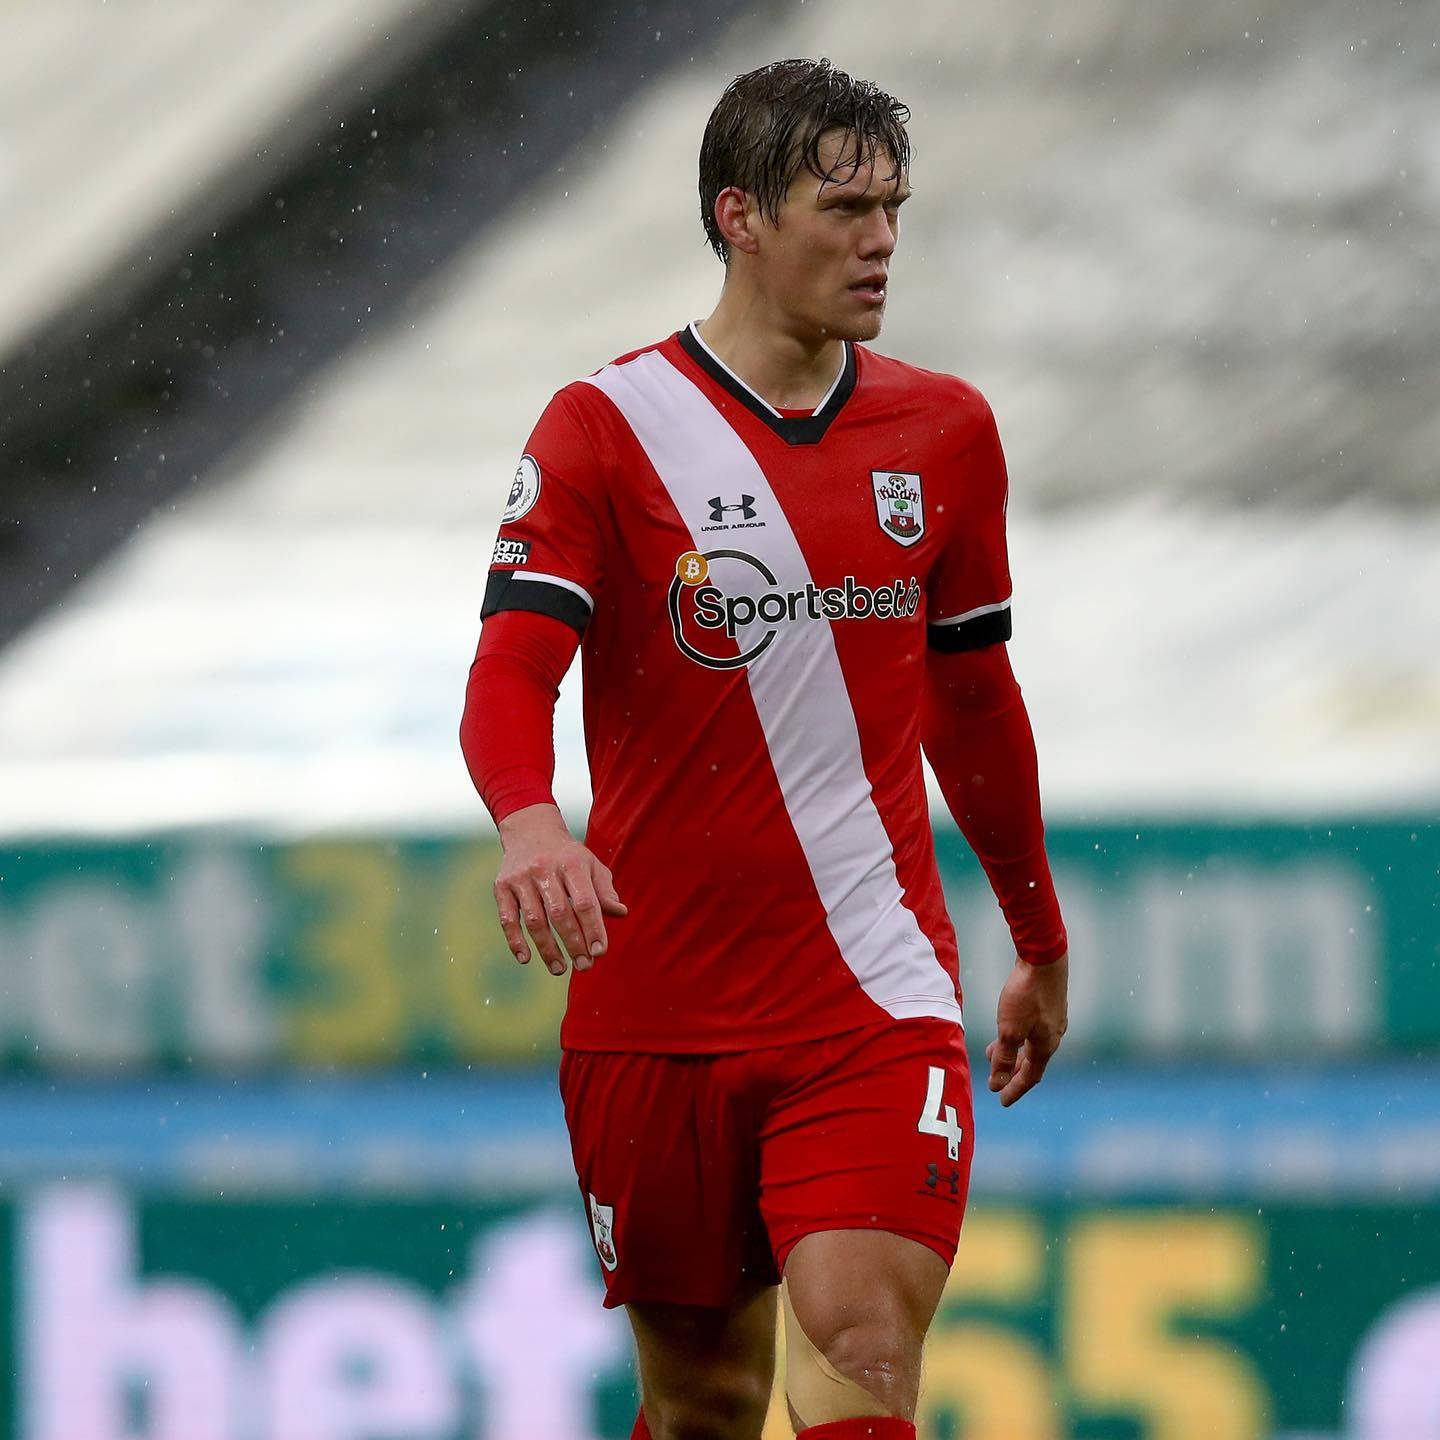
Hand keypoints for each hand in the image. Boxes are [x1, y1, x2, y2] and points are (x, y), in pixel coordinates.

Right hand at [493, 804, 627, 976]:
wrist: (530, 831)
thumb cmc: (568, 856)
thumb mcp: (591, 865)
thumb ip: (604, 890)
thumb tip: (621, 913)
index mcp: (572, 864)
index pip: (585, 902)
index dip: (593, 928)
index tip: (600, 952)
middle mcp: (545, 869)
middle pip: (560, 913)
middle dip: (574, 943)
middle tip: (584, 966)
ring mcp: (521, 878)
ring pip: (534, 920)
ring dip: (547, 948)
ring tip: (559, 969)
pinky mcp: (502, 887)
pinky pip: (507, 918)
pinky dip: (515, 941)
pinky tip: (526, 959)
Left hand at [986, 953, 1067, 1106]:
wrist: (1044, 958)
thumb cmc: (1027, 995)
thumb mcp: (1009, 1030)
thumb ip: (1003, 1057)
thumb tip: (997, 1084)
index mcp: (1046, 1046)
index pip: (1030, 1076)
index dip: (1014, 1089)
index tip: (1002, 1101)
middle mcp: (1053, 1035)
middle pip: (1031, 1062)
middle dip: (1012, 1072)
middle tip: (995, 1081)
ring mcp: (1052, 1019)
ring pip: (1030, 1045)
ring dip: (1012, 1052)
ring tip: (992, 1053)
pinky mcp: (1047, 1004)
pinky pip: (1031, 1030)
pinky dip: (1017, 1037)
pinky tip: (1007, 1028)